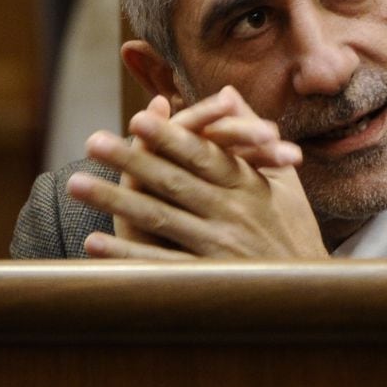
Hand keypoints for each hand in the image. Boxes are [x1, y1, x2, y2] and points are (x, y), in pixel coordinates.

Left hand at [69, 86, 326, 259]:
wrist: (310, 294)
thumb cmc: (294, 231)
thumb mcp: (283, 181)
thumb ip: (252, 134)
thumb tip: (226, 91)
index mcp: (250, 186)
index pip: (205, 156)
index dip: (172, 137)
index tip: (138, 117)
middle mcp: (233, 214)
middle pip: (174, 182)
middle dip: (132, 160)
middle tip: (93, 140)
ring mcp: (218, 249)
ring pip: (160, 219)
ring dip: (115, 202)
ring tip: (75, 183)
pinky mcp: (207, 280)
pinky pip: (159, 266)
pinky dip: (126, 258)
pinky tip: (93, 245)